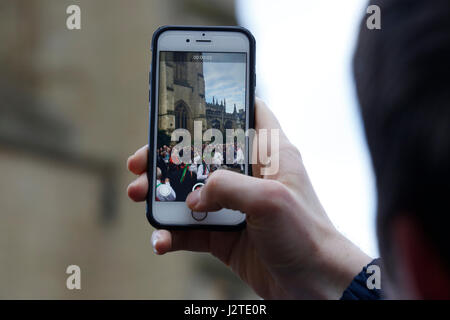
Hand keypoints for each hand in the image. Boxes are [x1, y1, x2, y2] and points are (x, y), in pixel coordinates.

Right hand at [127, 98, 370, 298]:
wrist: (315, 285)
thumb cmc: (306, 235)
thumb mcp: (270, 200)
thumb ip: (228, 187)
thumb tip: (193, 196)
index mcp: (269, 154)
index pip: (246, 114)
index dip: (220, 105)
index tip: (188, 105)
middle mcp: (250, 176)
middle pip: (203, 155)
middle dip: (170, 158)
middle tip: (142, 162)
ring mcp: (235, 206)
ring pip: (191, 192)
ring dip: (162, 195)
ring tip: (139, 195)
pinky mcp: (225, 234)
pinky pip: (191, 229)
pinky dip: (172, 233)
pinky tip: (160, 239)